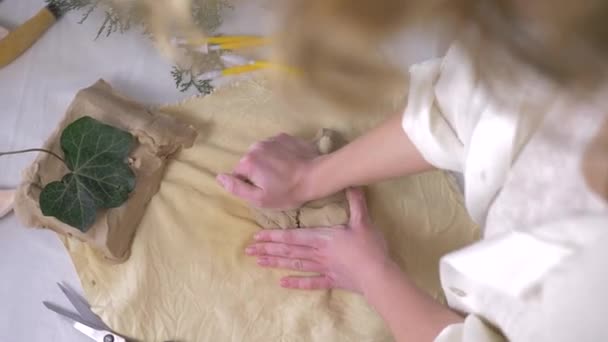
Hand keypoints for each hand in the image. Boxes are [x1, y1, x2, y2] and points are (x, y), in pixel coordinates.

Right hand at [217, 133, 317, 208]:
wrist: (316, 175)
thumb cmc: (287, 191)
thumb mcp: (260, 198)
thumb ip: (237, 188)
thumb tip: (219, 177)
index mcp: (248, 161)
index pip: (238, 174)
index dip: (249, 184)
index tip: (263, 190)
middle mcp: (255, 146)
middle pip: (250, 161)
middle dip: (258, 171)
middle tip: (275, 182)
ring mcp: (271, 139)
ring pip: (262, 153)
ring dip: (268, 162)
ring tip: (283, 172)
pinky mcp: (285, 136)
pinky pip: (275, 146)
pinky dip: (279, 154)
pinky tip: (289, 163)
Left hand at [245, 188, 389, 292]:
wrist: (378, 275)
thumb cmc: (370, 247)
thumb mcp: (363, 221)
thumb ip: (356, 201)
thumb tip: (351, 181)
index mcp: (322, 238)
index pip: (292, 237)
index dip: (274, 236)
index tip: (257, 236)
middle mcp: (317, 254)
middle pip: (288, 251)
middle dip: (268, 249)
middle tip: (249, 250)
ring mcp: (323, 269)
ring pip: (294, 265)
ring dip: (276, 264)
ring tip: (259, 262)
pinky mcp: (331, 281)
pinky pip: (310, 283)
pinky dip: (296, 283)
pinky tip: (282, 283)